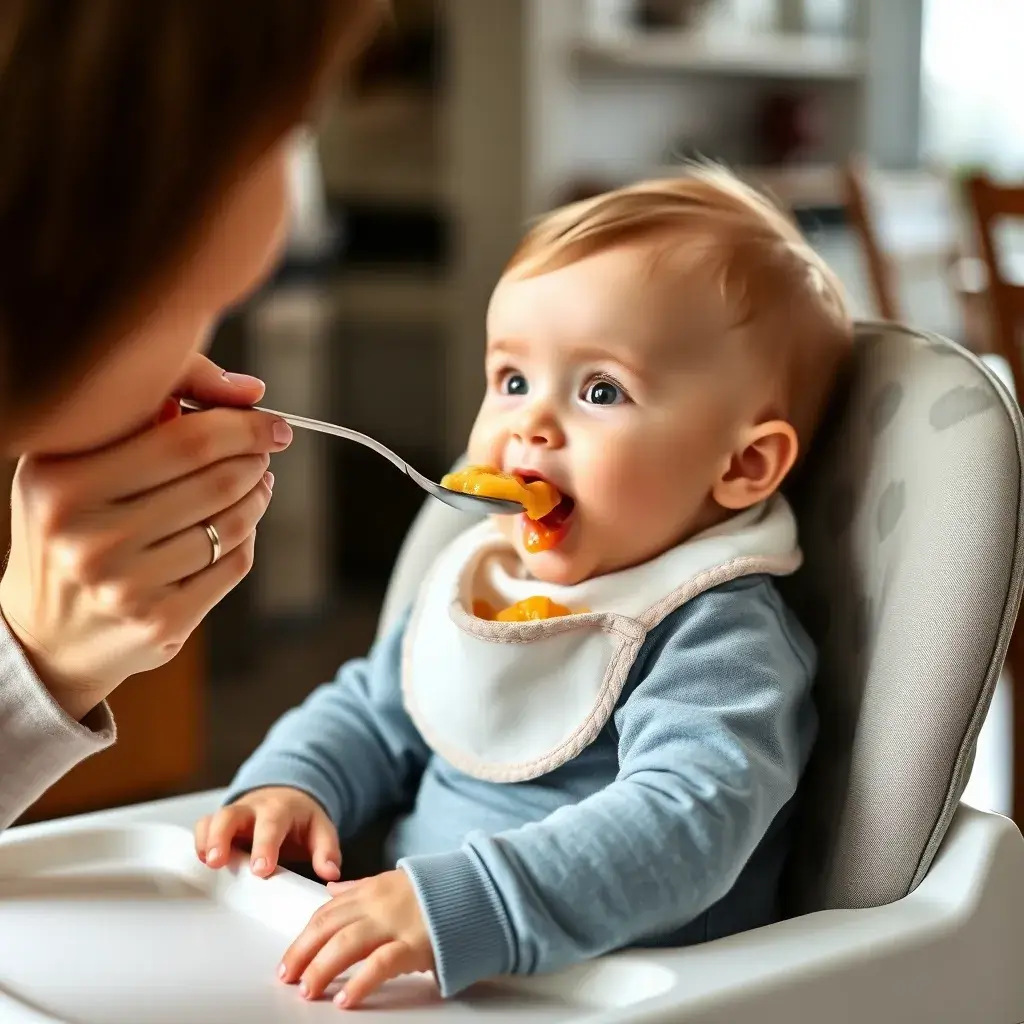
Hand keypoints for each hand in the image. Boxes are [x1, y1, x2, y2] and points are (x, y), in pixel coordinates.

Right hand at [0, 353, 291, 719]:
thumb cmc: (74, 524)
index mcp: (63, 484)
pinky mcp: (160, 622)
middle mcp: (89, 540)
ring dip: (257, 497)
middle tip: (263, 451)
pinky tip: (236, 527)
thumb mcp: (77, 458)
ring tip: (255, 484)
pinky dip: (247, 538)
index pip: (185, 440)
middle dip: (255, 459)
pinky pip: (234, 565)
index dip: (243, 426)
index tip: (272, 422)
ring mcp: (126, 588)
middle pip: (217, 482)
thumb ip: (149, 406)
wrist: (47, 632)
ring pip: (233, 525)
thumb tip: (248, 391)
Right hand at [194, 786, 341, 881]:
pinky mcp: (219, 824)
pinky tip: (201, 862)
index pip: (271, 825)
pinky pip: (204, 827)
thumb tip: (330, 872)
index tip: (261, 870)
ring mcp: (233, 815)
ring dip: (206, 841)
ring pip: (213, 820)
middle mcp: (252, 809)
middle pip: (231, 815)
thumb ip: (326, 850)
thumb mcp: (320, 830)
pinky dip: (199, 842)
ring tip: (207, 864)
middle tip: (218, 861)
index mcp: (280, 809)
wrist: (287, 797)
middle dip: (222, 837)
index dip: (264, 846)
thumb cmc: (300, 820)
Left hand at [279, 871, 433, 1008]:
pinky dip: (359, 982)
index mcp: (372, 889)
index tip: (290, 957)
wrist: (477, 892)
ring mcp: (396, 923)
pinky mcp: (414, 945)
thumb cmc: (436, 892)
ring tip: (308, 989)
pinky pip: (380, 964)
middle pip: (328, 926)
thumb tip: (331, 891)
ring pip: (347, 943)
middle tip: (287, 976)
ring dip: (322, 968)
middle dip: (303, 952)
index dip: (304, 936)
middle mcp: (378, 904)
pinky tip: (344, 999)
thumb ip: (360, 888)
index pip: (327, 912)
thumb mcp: (393, 882)